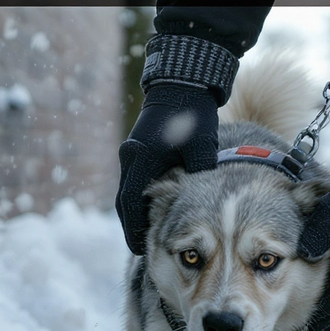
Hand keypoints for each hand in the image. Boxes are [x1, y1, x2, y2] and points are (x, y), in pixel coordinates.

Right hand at [115, 84, 219, 253]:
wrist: (182, 82)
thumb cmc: (193, 113)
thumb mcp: (202, 146)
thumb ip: (200, 175)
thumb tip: (204, 202)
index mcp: (141, 159)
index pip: (130, 205)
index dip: (134, 229)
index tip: (142, 247)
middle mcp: (131, 157)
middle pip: (124, 202)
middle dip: (132, 225)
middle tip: (142, 246)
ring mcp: (133, 152)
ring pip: (128, 191)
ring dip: (135, 212)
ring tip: (147, 232)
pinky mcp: (139, 148)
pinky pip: (135, 180)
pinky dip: (140, 197)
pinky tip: (154, 207)